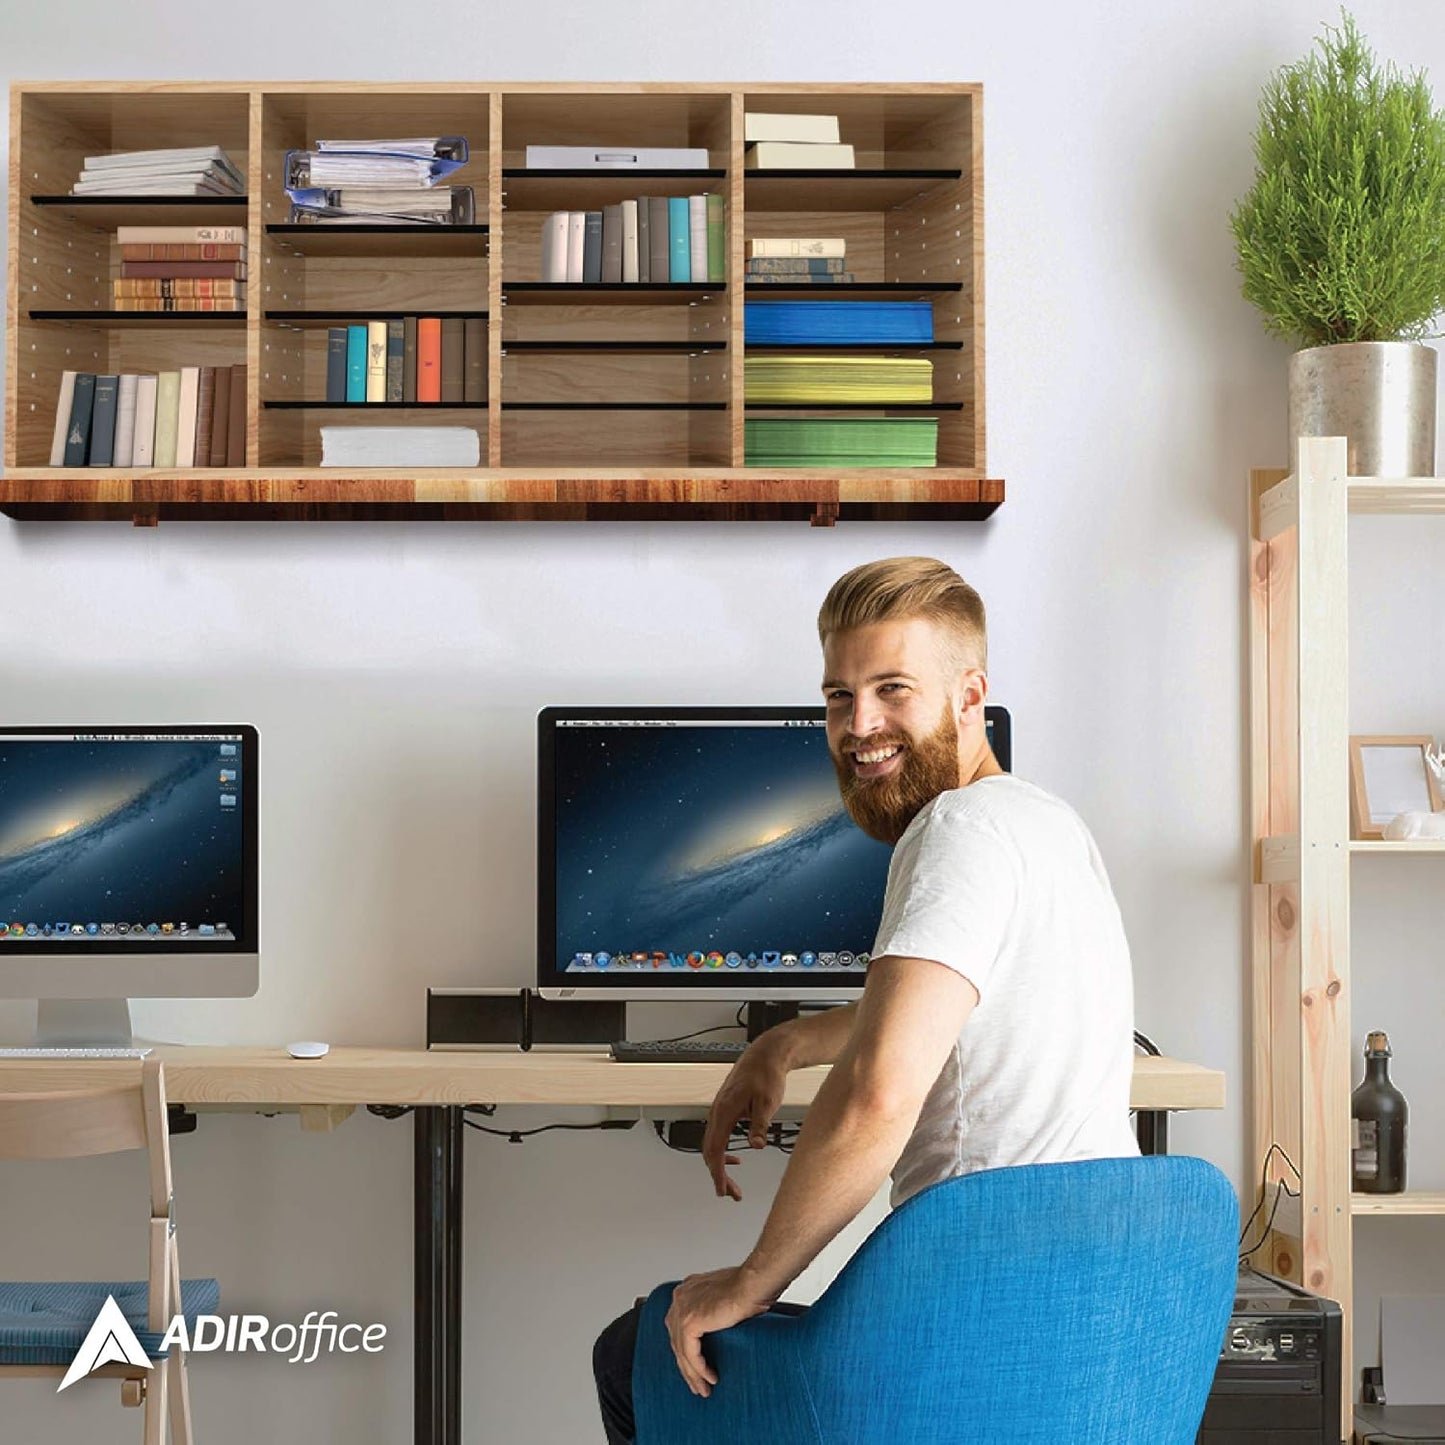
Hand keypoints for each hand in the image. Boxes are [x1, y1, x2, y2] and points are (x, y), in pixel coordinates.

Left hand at [664, 1265, 773, 1396]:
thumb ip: (712, 1311)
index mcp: (686, 1290)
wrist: (752, 1285)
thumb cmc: (747, 1288)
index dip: (686, 1351)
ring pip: (683, 1351)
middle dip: (687, 1367)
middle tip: (697, 1385)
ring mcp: (682, 1310)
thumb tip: (715, 1329)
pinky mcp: (689, 1323)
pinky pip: (691, 1354)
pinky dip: (701, 1369)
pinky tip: (710, 1378)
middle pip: (677, 1341)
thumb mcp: (723, 1298)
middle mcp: (680, 1298)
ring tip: (703, 1389)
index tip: (694, 1368)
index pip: (678, 1327)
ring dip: (694, 1374)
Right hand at [702, 1035, 789, 1200]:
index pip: (715, 1149)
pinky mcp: (725, 1109)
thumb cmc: (766, 1075)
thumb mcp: (768, 1101)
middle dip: (719, 1175)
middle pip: (710, 1150)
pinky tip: (736, 1158)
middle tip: (732, 1194)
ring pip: (712, 1144)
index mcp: (724, 1111)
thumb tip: (756, 1145)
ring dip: (720, 1165)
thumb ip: (760, 1124)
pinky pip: (718, 1135)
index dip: (718, 1173)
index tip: (722, 1191)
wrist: (765, 1055)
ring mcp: (719, 1110)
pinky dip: (722, 1152)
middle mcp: (717, 1111)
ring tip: (733, 1184)